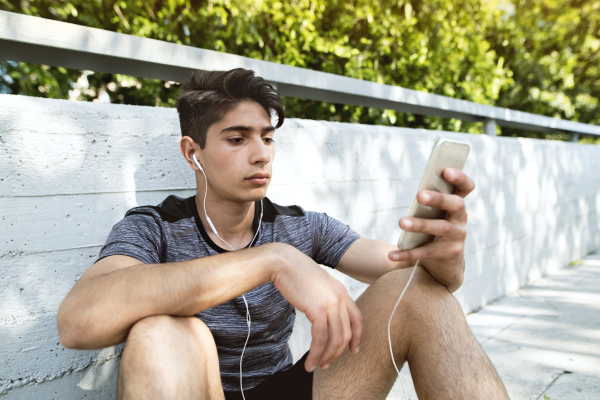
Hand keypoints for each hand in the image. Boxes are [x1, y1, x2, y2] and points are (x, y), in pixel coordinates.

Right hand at [269, 244, 362, 371]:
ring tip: (315, 365)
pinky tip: (309, 361)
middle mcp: (341, 298)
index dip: (357, 337)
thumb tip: (323, 315)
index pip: (357, 319)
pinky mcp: (318, 309)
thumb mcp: (318, 285)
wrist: (284, 263)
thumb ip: (326, 298)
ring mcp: (331, 304)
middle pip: (346, 333)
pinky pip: (321, 338)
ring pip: (335, 339)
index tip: (353, 351)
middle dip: (337, 352)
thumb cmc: (296, 273)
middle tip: (326, 363)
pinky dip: (316, 353)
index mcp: (342, 292)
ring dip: (325, 356)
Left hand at [388, 168, 475, 291]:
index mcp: (457, 204)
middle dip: (438, 198)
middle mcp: (461, 218)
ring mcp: (458, 236)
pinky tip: (392, 254)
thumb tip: (418, 194)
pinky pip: (427, 252)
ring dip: (421, 224)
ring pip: (442, 228)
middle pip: (455, 205)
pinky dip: (408, 253)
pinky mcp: (450, 253)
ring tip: (402, 222)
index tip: (446, 170)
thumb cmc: (433, 230)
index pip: (466, 187)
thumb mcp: (433, 214)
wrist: (445, 263)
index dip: (460, 178)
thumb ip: (428, 203)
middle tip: (419, 195)